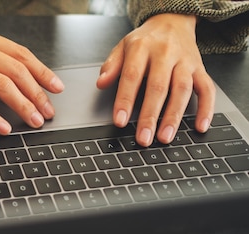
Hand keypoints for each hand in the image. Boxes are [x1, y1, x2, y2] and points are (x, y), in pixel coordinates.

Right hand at [0, 27, 63, 134]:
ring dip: (22, 106)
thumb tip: (19, 78)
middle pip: (17, 71)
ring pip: (2, 85)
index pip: (22, 55)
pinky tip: (3, 128)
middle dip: (37, 94)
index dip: (43, 73)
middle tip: (48, 112)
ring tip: (33, 121)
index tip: (56, 88)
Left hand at [97, 13, 215, 146]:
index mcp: (142, 48)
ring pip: (182, 90)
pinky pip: (207, 89)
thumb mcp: (122, 47)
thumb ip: (111, 65)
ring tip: (165, 137)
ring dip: (174, 116)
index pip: (132, 76)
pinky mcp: (200, 68)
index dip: (125, 100)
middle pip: (158, 87)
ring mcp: (185, 62)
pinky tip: (200, 126)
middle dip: (150, 115)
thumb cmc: (145, 40)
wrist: (172, 21)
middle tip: (143, 138)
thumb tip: (101, 83)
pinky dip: (207, 108)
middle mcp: (166, 54)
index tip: (120, 121)